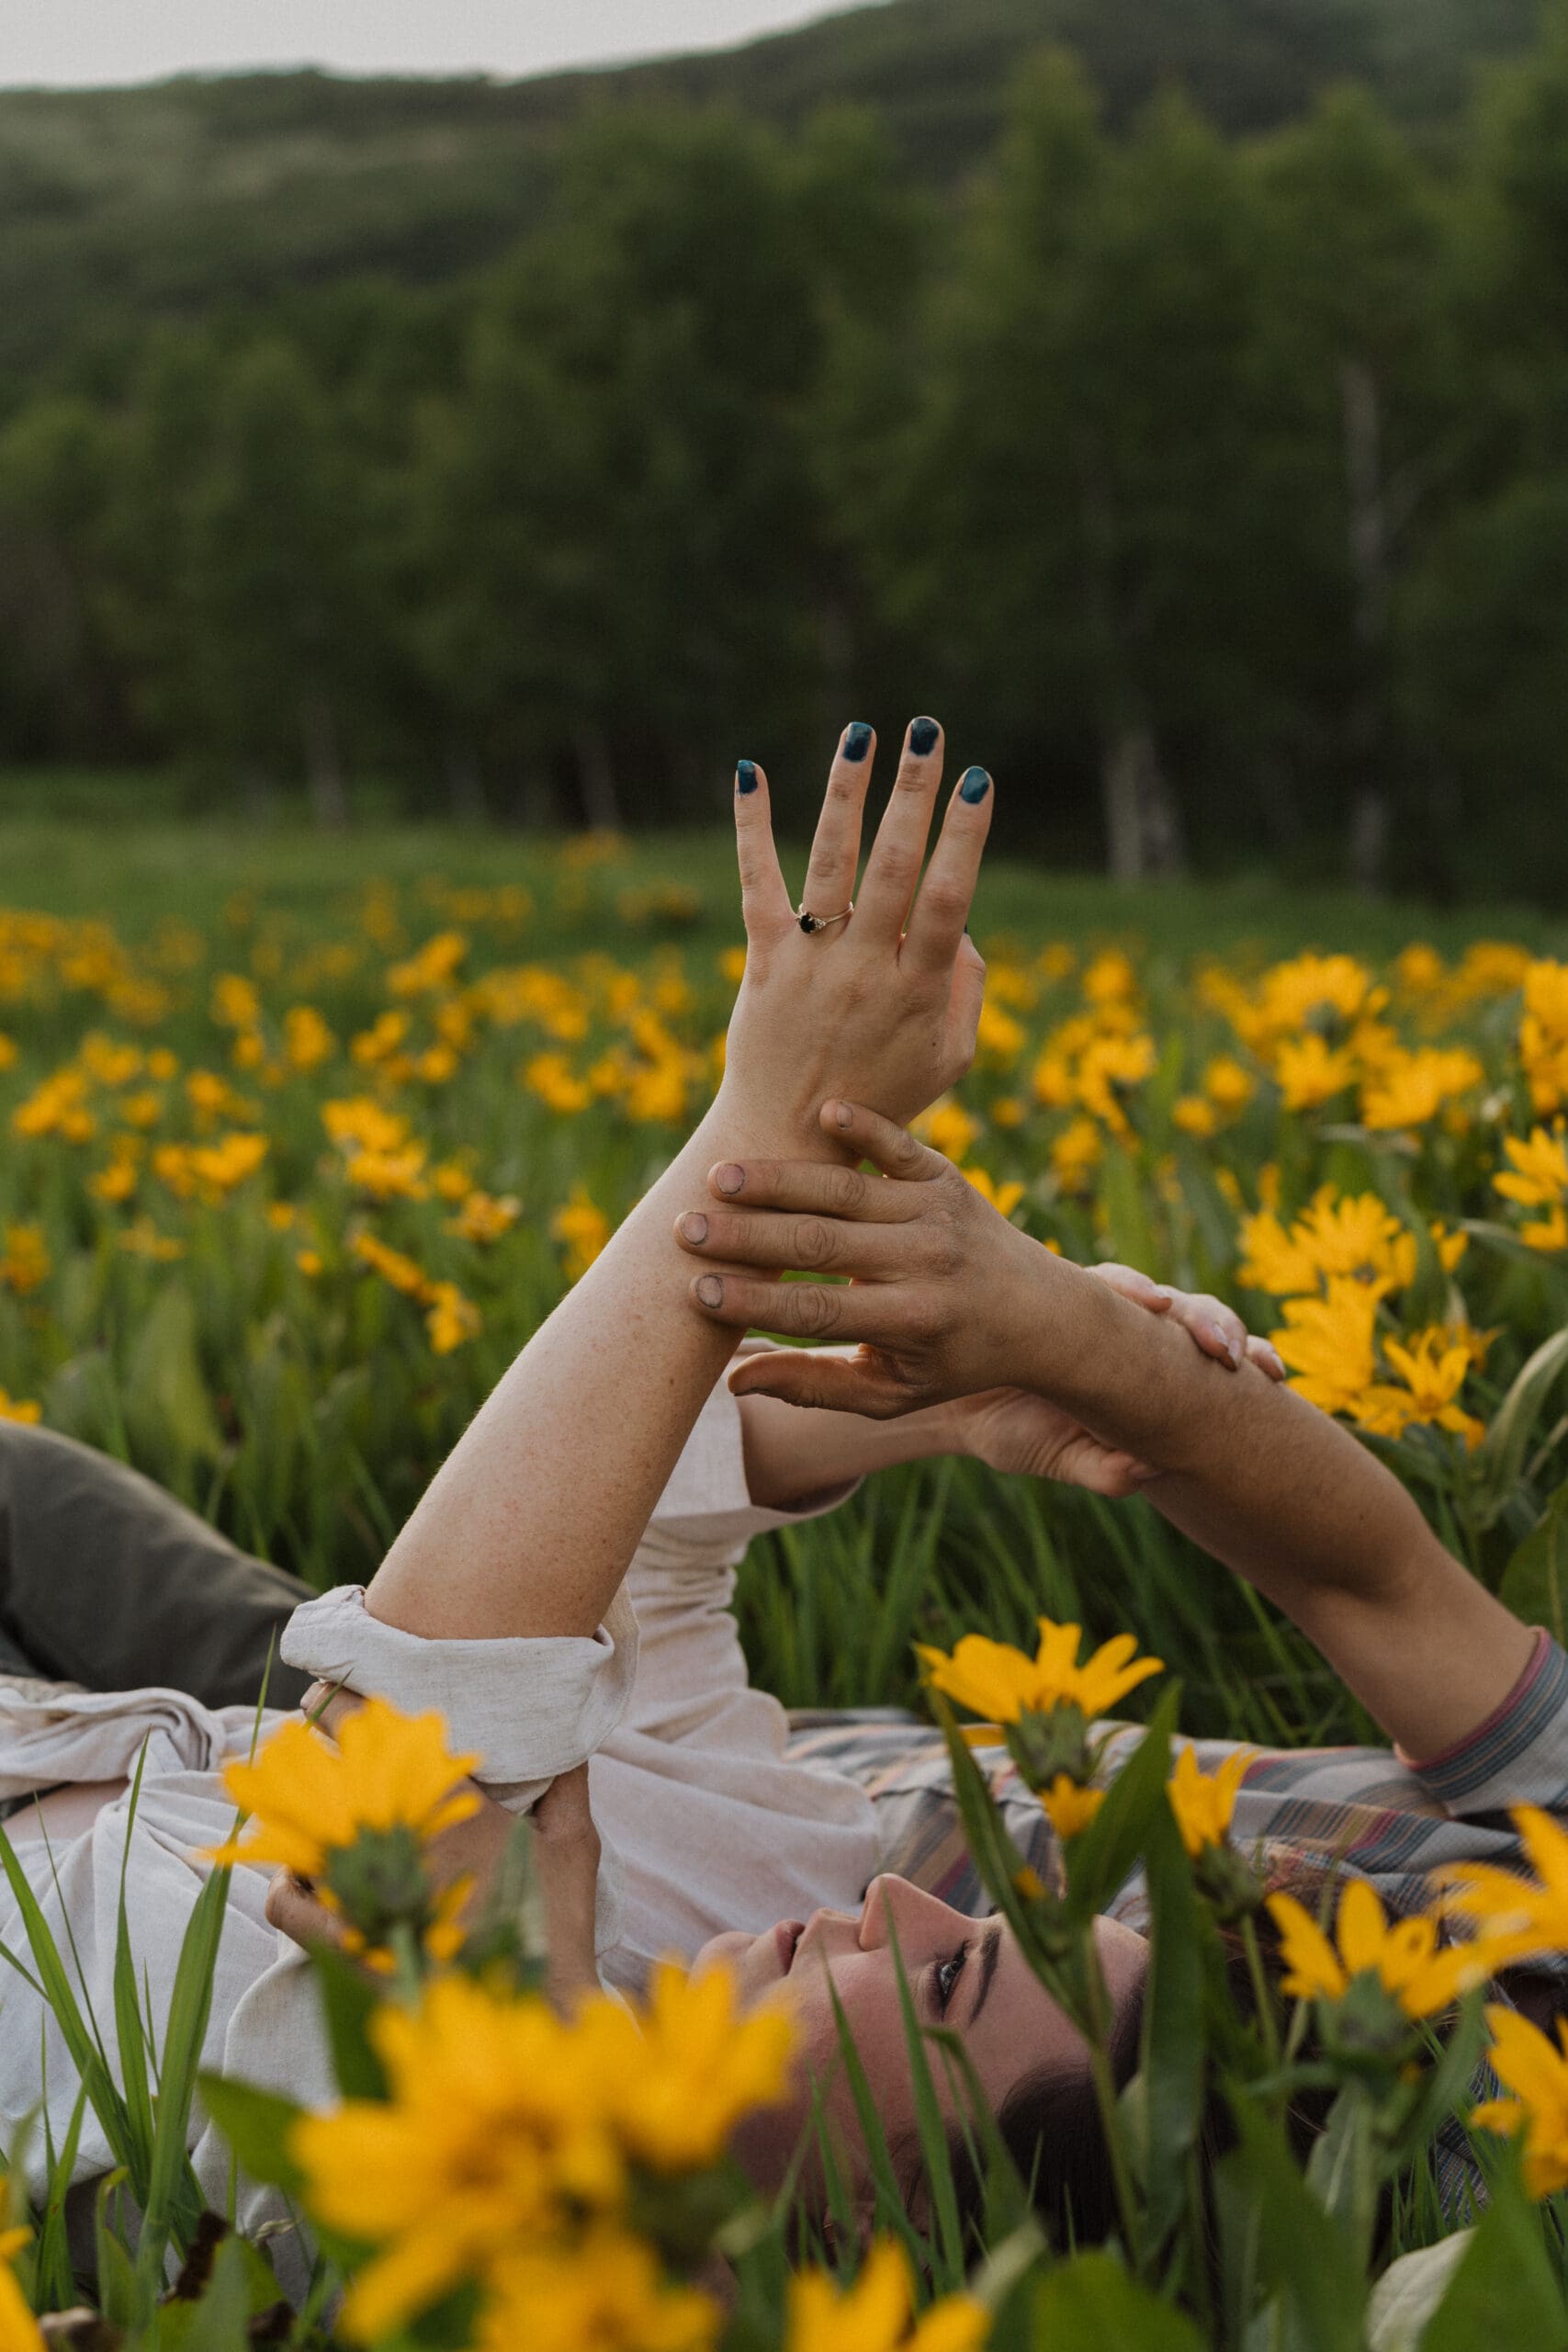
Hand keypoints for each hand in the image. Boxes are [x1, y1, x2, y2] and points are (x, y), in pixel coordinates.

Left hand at [266, 1688, 601, 2009]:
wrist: (532, 2010)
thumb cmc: (554, 1927)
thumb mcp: (575, 1846)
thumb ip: (566, 1783)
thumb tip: (564, 1735)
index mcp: (452, 1813)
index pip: (382, 1738)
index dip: (347, 1702)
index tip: (334, 1685)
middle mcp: (400, 1848)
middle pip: (330, 1775)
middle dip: (312, 1742)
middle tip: (307, 1726)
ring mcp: (368, 1897)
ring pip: (301, 1830)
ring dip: (294, 1804)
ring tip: (296, 1788)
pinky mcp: (348, 1945)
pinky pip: (288, 1904)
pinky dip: (286, 1882)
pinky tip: (301, 1869)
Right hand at [673, 1097, 1284, 1420]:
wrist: (1042, 1313)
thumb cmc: (951, 1361)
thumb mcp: (892, 1392)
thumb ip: (816, 1387)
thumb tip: (734, 1379)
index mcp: (912, 1322)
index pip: (817, 1312)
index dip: (754, 1304)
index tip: (696, 1291)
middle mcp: (927, 1263)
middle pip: (821, 1245)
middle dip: (749, 1238)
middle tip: (685, 1228)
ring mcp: (938, 1211)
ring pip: (846, 1190)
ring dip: (780, 1180)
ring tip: (718, 1177)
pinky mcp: (945, 1174)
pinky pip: (898, 1144)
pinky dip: (863, 1125)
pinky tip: (816, 1109)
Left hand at [713, 721, 992, 1144]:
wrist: (789, 1141)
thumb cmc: (881, 1102)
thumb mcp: (948, 1060)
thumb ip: (966, 990)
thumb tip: (962, 925)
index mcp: (916, 990)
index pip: (947, 899)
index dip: (965, 838)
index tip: (980, 781)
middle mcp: (862, 968)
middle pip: (892, 867)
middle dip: (913, 794)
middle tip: (927, 731)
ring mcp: (810, 963)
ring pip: (828, 863)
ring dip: (845, 792)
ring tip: (860, 733)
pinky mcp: (764, 961)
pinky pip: (756, 883)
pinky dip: (750, 827)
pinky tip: (748, 772)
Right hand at [946, 1265, 1283, 1493]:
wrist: (944, 1401)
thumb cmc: (1010, 1430)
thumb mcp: (1061, 1460)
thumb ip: (1105, 1471)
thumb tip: (1153, 1471)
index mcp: (1145, 1373)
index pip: (1208, 1359)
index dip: (1248, 1357)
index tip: (1275, 1376)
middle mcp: (1126, 1332)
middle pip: (1193, 1316)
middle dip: (1221, 1327)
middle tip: (1236, 1355)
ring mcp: (1092, 1305)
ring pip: (1152, 1294)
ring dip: (1179, 1306)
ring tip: (1193, 1329)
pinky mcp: (1052, 1285)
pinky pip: (1095, 1281)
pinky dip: (1123, 1287)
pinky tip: (1141, 1299)